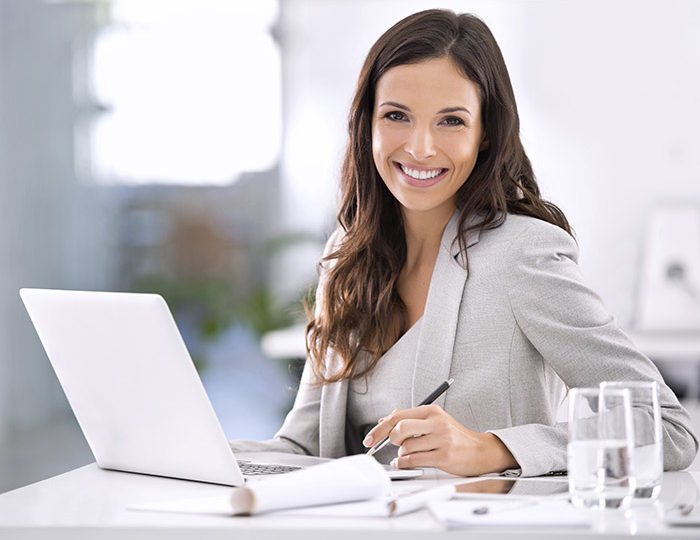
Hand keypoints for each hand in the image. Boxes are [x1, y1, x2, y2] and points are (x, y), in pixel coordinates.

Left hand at [362, 404, 517, 475]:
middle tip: (396, 444)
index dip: (380, 428)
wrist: (481, 451)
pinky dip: (404, 463)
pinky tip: (404, 463)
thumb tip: (384, 420)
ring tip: (410, 454)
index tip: (370, 437)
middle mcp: (436, 422)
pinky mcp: (444, 456)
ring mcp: (441, 439)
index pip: (398, 415)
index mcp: (432, 411)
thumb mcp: (434, 421)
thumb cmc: (455, 436)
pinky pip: (414, 460)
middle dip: (391, 439)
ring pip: (406, 447)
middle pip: (400, 429)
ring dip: (402, 454)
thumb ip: (410, 419)